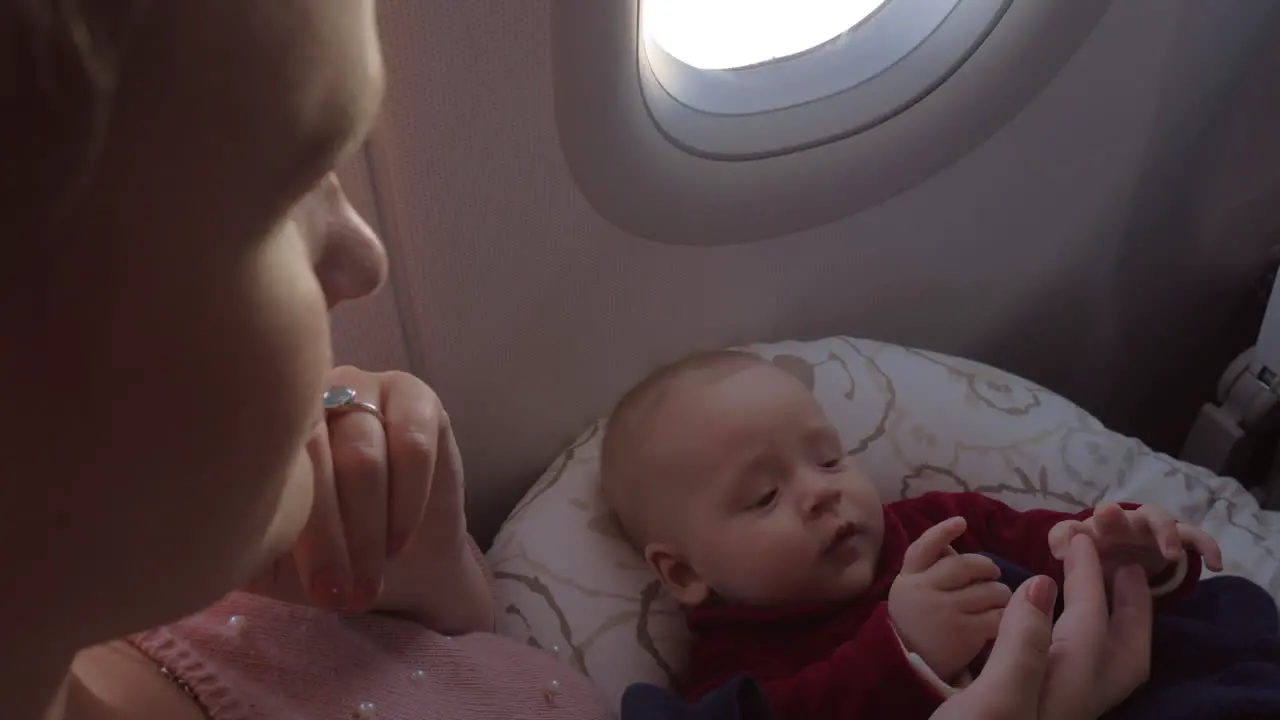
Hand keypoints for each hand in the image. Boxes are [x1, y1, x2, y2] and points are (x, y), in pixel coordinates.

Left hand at [245, 366, 456, 612]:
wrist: (399, 564)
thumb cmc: (324, 556)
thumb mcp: (270, 556)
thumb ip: (238, 534)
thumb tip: (202, 540)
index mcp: (261, 423)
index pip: (266, 459)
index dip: (294, 528)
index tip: (316, 589)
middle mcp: (308, 395)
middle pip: (318, 456)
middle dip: (332, 537)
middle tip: (343, 594)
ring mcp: (364, 389)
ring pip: (365, 457)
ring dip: (370, 529)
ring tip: (370, 579)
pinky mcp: (417, 398)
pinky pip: (413, 447)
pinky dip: (407, 502)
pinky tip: (400, 538)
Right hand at [889, 517, 1012, 681]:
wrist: (911, 689)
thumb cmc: (922, 646)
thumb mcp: (914, 602)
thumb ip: (931, 574)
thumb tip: (952, 542)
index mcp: (905, 583)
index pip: (924, 547)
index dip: (942, 533)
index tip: (960, 523)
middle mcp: (919, 592)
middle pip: (962, 564)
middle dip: (984, 569)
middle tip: (990, 579)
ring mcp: (943, 612)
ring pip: (988, 588)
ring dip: (1000, 596)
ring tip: (996, 612)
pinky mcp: (964, 633)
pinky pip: (1000, 614)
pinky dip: (1007, 619)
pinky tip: (1001, 630)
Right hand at [930, 533, 1152, 719]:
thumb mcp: (995, 696)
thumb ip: (1022, 640)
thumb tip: (1043, 584)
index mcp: (1066, 688)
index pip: (1088, 619)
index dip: (1086, 574)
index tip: (1078, 536)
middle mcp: (1073, 702)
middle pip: (1122, 650)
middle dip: (1131, 606)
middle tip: (1128, 566)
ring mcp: (1057, 714)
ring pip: (1105, 664)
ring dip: (1114, 625)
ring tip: (1106, 593)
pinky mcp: (1035, 718)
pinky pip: (1079, 673)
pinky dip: (1083, 645)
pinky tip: (1059, 639)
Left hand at [1049, 503, 1222, 582]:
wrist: (1132, 566)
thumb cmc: (1104, 563)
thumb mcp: (1084, 568)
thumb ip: (1069, 558)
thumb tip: (1059, 551)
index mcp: (1091, 533)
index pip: (1072, 529)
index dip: (1066, 537)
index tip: (1060, 553)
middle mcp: (1119, 524)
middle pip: (1114, 514)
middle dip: (1111, 515)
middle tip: (1108, 515)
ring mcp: (1149, 529)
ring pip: (1158, 519)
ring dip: (1164, 532)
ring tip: (1172, 555)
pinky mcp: (1176, 538)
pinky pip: (1194, 537)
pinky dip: (1205, 545)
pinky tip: (1216, 564)